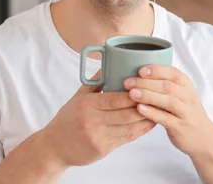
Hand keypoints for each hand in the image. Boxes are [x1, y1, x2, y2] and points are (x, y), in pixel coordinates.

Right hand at [40, 70, 156, 168]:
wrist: (54, 146)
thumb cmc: (67, 120)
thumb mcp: (77, 98)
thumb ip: (93, 83)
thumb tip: (107, 64)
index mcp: (87, 104)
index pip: (115, 98)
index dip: (133, 94)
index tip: (146, 87)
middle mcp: (92, 120)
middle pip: (125, 113)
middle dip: (143, 106)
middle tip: (158, 98)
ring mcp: (98, 136)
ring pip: (129, 127)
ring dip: (146, 119)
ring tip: (158, 110)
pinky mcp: (102, 149)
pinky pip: (126, 139)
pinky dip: (140, 131)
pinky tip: (149, 124)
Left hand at [124, 65, 212, 157]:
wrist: (203, 137)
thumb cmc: (185, 112)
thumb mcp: (181, 94)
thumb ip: (165, 84)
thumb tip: (138, 74)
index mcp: (187, 85)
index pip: (173, 73)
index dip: (157, 70)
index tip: (140, 70)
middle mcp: (188, 97)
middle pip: (168, 86)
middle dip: (146, 83)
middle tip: (128, 82)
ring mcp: (186, 113)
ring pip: (168, 101)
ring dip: (148, 96)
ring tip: (131, 94)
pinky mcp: (181, 127)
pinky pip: (166, 119)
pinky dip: (152, 113)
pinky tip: (140, 109)